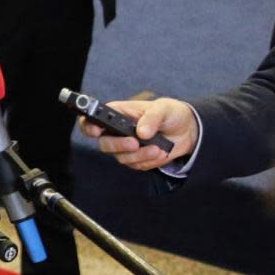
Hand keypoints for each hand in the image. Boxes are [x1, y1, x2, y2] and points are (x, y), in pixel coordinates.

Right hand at [78, 98, 199, 170]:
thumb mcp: (163, 109)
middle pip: (104, 144)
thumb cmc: (170, 113)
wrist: (187, 130)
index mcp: (116, 114)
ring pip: (121, 157)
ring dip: (140, 155)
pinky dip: (150, 161)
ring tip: (158, 148)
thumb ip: (151, 118)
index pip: (92, 120)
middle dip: (119, 145)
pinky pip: (137, 165)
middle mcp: (116, 132)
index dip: (88, 126)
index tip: (97, 131)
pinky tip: (161, 152)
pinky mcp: (137, 159)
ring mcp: (125, 147)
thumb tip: (141, 132)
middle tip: (135, 143)